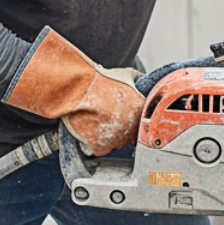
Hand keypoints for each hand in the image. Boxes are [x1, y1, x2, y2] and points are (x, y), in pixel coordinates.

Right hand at [4, 29, 144, 155]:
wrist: (79, 87)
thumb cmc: (100, 80)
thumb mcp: (126, 74)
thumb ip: (138, 79)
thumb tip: (144, 79)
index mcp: (141, 112)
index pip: (144, 123)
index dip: (133, 120)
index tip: (124, 116)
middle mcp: (132, 128)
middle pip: (130, 135)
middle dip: (121, 128)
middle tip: (109, 118)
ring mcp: (117, 140)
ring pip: (115, 143)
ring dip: (108, 136)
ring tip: (98, 122)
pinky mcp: (101, 147)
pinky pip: (100, 150)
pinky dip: (94, 143)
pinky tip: (90, 131)